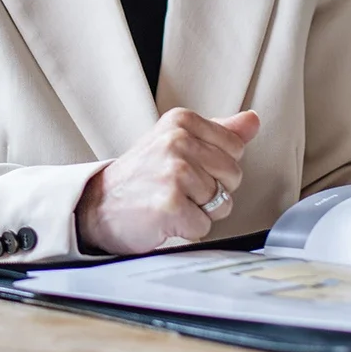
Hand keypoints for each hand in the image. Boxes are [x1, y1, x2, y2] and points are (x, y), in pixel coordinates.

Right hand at [75, 108, 259, 255]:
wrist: (97, 206)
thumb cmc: (140, 177)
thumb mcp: (175, 142)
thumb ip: (218, 132)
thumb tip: (253, 121)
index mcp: (181, 121)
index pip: (235, 148)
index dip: (215, 167)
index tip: (186, 168)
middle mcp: (177, 141)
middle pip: (233, 176)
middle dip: (212, 191)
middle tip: (177, 189)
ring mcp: (174, 172)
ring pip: (222, 203)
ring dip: (199, 212)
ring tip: (170, 202)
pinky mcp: (170, 204)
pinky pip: (204, 226)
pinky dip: (187, 230)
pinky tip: (165, 218)